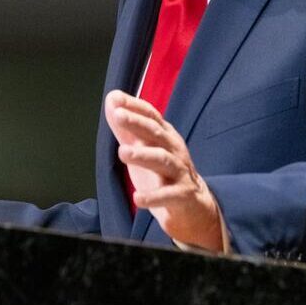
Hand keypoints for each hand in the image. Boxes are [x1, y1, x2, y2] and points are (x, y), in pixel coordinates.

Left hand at [104, 90, 223, 250]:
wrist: (194, 206)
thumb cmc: (164, 172)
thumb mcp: (144, 148)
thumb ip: (127, 128)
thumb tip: (111, 101)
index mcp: (165, 137)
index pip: (150, 116)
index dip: (134, 106)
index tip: (114, 99)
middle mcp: (174, 150)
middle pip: (156, 133)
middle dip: (137, 123)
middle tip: (118, 115)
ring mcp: (179, 172)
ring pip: (162, 160)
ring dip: (142, 155)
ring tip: (123, 152)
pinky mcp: (182, 195)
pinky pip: (168, 195)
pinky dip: (153, 197)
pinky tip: (137, 198)